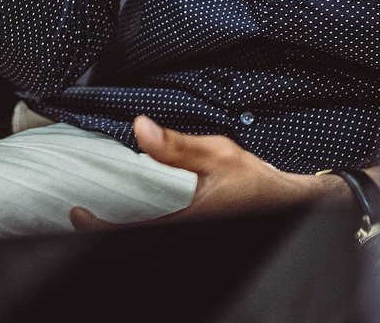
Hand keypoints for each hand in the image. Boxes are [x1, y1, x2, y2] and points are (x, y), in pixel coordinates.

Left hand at [68, 116, 342, 231]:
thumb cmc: (261, 182)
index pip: (132, 233)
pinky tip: (135, 229)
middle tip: (84, 221)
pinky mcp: (206, 245)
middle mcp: (193, 240)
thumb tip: (139, 128)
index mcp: (192, 223)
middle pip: (136, 250)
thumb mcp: (220, 155)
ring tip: (103, 226)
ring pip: (152, 251)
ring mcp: (201, 247)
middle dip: (105, 239)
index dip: (98, 228)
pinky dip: (145, 239)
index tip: (78, 214)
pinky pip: (166, 246)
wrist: (300, 207)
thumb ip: (177, 146)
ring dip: (124, 241)